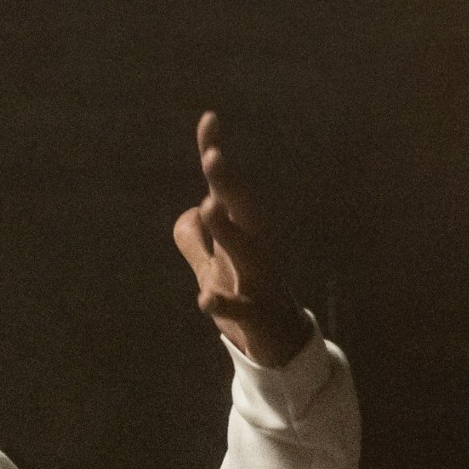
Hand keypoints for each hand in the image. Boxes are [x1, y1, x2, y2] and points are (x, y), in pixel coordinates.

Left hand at [172, 113, 310, 368]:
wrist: (281, 349)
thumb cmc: (248, 301)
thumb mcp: (213, 271)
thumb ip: (196, 242)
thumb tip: (188, 212)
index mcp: (241, 236)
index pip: (224, 190)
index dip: (216, 156)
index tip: (209, 119)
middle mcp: (253, 252)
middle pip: (242, 211)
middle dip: (228, 184)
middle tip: (213, 156)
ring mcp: (258, 283)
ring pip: (246, 253)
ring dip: (227, 230)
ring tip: (209, 207)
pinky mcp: (257, 317)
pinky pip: (240, 308)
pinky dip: (223, 303)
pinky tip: (204, 299)